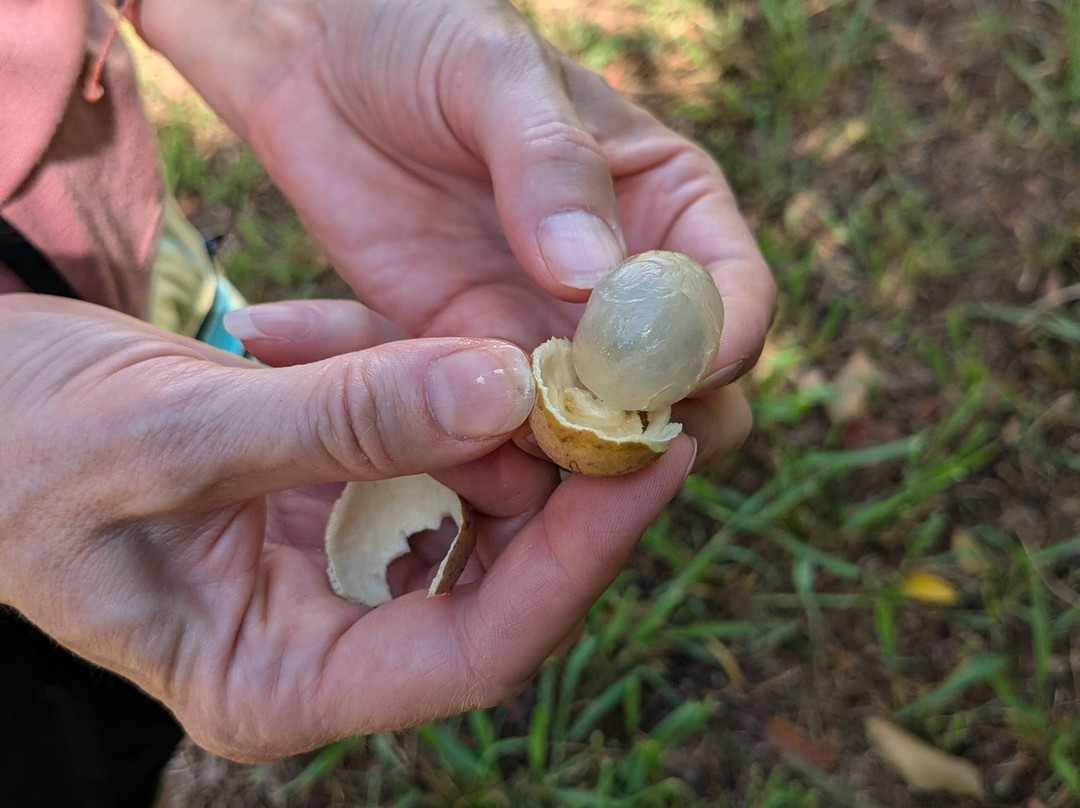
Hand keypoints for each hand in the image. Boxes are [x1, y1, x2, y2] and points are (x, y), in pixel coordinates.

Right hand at [0, 295, 704, 760]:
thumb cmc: (21, 448)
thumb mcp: (172, 434)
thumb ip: (342, 422)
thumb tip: (505, 391)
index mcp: (280, 680)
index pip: (473, 650)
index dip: (575, 564)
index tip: (650, 464)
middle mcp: (325, 633)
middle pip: (496, 577)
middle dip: (566, 484)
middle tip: (635, 388)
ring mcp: (334, 559)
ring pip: (473, 501)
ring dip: (514, 422)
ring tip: (563, 347)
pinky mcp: (335, 487)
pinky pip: (423, 441)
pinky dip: (439, 384)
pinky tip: (450, 331)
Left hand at [139, 0, 773, 468]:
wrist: (318, 59)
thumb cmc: (427, 34)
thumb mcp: (495, 74)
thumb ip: (551, 167)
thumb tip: (596, 281)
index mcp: (669, 209)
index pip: (734, 303)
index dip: (717, 350)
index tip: (662, 375)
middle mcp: (622, 288)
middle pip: (686, 399)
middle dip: (649, 434)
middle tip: (583, 441)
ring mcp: (546, 333)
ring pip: (591, 438)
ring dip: (558, 463)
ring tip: (496, 449)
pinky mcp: (467, 360)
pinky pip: (495, 433)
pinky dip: (477, 454)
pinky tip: (429, 435)